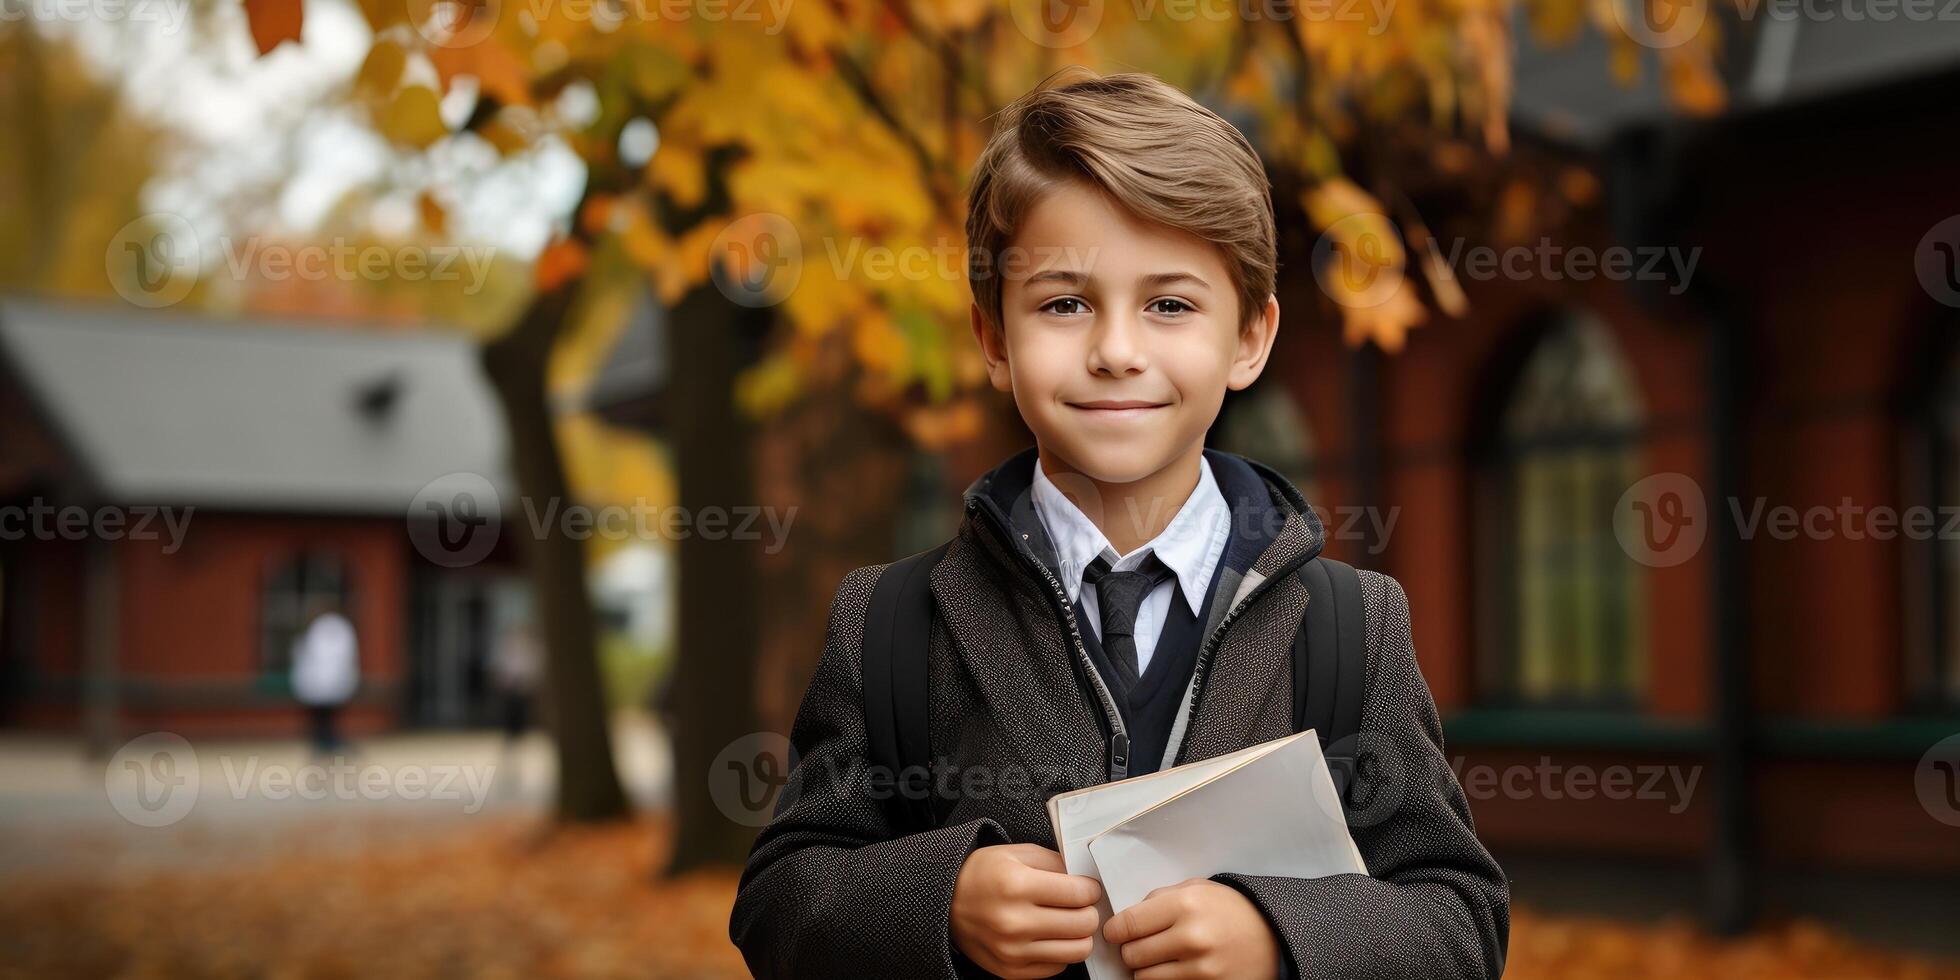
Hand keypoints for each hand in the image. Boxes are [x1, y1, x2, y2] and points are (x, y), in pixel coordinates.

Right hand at [950, 843, 1102, 978]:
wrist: (945, 903)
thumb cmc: (982, 875)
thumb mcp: (1016, 854)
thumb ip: (1054, 862)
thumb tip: (1085, 880)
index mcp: (1016, 886)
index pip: (1079, 894)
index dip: (1090, 889)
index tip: (1086, 888)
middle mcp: (1014, 922)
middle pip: (1084, 924)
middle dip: (1088, 911)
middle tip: (1079, 905)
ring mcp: (1013, 951)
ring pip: (1077, 950)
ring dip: (1079, 935)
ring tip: (1068, 922)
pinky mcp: (1011, 970)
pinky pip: (1058, 967)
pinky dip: (1060, 952)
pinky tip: (1049, 937)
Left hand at [1103, 878, 1283, 979]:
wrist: (1272, 937)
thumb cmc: (1231, 910)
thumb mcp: (1196, 889)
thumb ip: (1159, 900)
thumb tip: (1124, 918)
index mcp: (1186, 906)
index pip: (1127, 924)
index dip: (1114, 930)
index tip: (1114, 932)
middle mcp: (1192, 938)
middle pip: (1132, 954)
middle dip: (1131, 950)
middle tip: (1141, 945)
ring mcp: (1201, 969)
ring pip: (1144, 978)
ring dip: (1146, 969)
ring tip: (1161, 958)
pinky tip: (1175, 969)